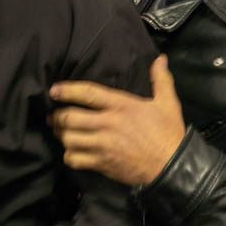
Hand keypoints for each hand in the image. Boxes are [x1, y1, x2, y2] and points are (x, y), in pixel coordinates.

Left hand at [49, 55, 184, 186]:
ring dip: (62, 136)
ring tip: (62, 133)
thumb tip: (160, 58)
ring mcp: (103, 145)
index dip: (67, 90)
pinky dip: (69, 156)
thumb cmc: (168, 134)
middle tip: (55, 116)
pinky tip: (73, 153)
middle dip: (58, 116)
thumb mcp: (168, 103)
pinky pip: (74, 159)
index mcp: (121, 105)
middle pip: (70, 117)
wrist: (172, 168)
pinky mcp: (102, 163)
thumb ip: (161, 79)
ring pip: (69, 139)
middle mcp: (108, 123)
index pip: (88, 93)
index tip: (53, 90)